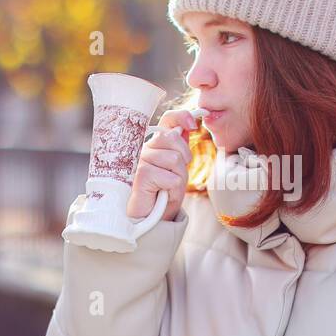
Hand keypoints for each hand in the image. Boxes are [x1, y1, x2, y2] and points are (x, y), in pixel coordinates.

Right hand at [127, 108, 196, 222]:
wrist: (152, 218)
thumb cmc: (164, 194)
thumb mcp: (178, 170)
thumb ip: (180, 149)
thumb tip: (188, 126)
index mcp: (156, 145)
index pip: (167, 121)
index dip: (181, 117)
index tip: (193, 123)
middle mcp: (146, 148)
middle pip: (173, 138)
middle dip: (184, 158)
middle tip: (176, 176)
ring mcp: (141, 160)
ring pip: (174, 159)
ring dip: (178, 178)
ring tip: (167, 187)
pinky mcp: (141, 174)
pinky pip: (171, 177)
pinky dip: (172, 189)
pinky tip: (162, 194)